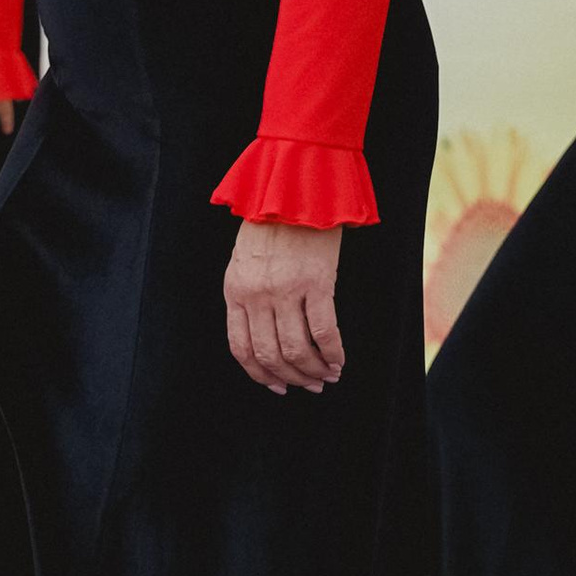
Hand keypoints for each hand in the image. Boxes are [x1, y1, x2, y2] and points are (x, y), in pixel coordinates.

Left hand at [224, 219, 344, 393]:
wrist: (294, 190)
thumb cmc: (271, 224)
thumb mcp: (245, 261)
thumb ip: (248, 296)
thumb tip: (265, 336)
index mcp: (235, 291)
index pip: (241, 348)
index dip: (260, 374)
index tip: (278, 386)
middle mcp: (256, 295)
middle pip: (270, 354)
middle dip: (292, 377)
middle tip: (310, 385)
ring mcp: (285, 290)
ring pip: (297, 349)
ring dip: (314, 370)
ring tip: (327, 375)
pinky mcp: (316, 283)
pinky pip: (324, 332)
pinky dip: (333, 353)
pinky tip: (339, 360)